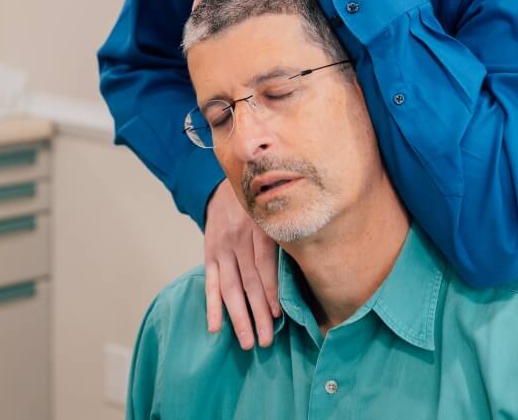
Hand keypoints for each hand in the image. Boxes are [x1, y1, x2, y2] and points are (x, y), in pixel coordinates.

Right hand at [204, 179, 280, 348]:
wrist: (231, 177)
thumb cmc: (264, 199)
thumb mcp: (277, 207)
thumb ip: (286, 231)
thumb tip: (308, 264)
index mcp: (258, 225)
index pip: (263, 263)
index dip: (270, 290)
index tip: (277, 314)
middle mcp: (238, 236)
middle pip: (248, 280)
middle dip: (257, 313)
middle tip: (266, 341)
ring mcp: (221, 245)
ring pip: (229, 286)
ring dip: (238, 316)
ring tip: (247, 341)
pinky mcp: (210, 251)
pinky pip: (210, 281)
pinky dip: (211, 305)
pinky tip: (215, 327)